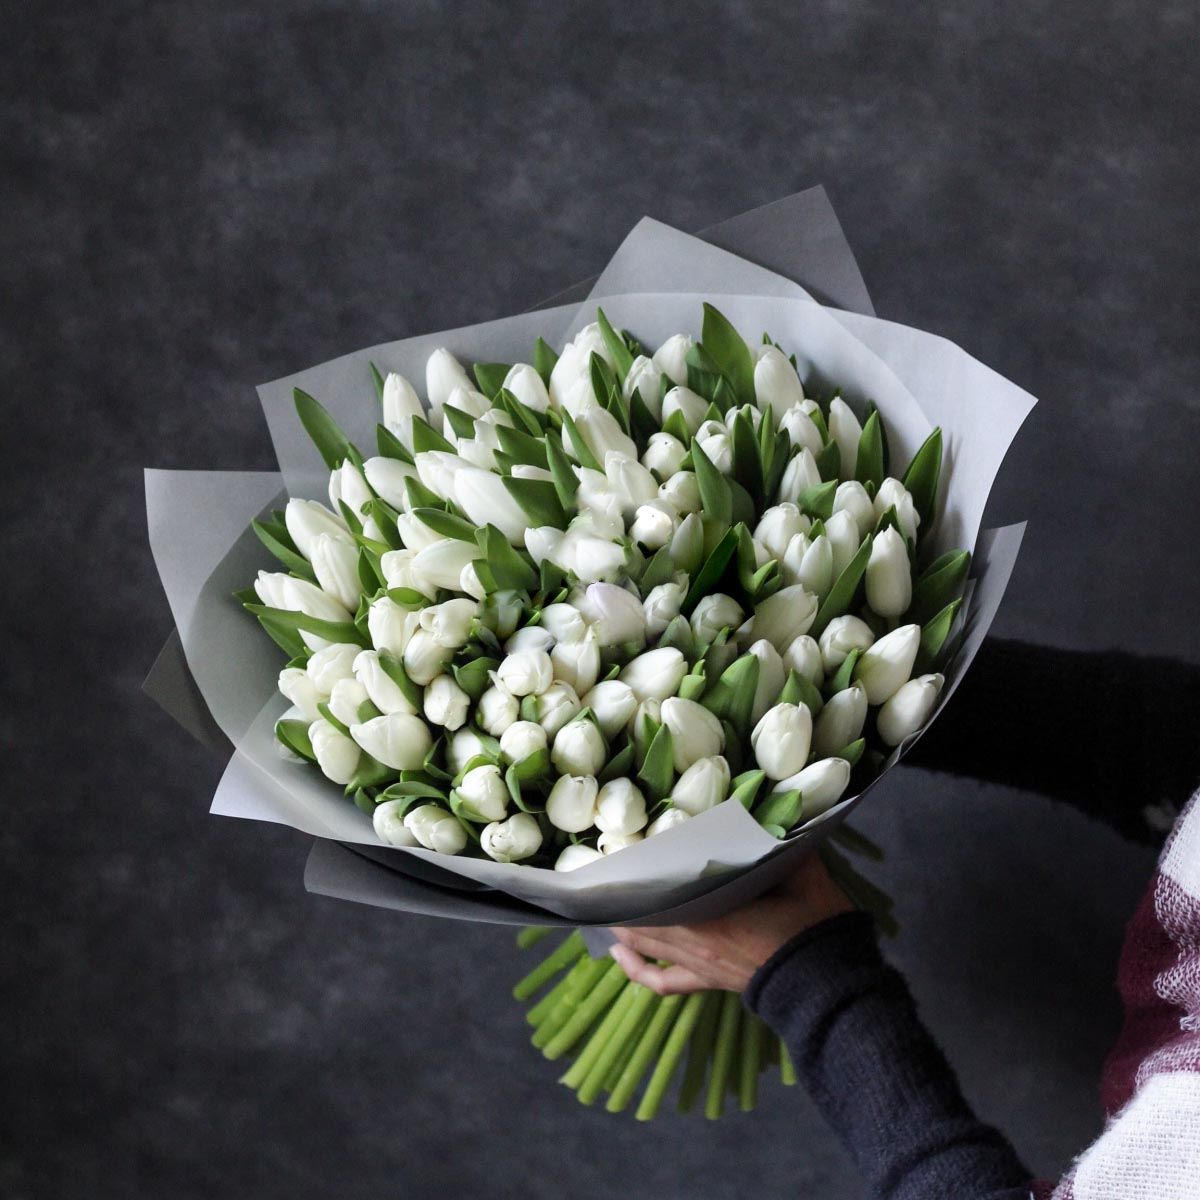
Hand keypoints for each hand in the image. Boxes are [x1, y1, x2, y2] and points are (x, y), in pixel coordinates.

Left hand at [609, 853, 853, 994]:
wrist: (828, 984)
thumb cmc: (814, 925)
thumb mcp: (802, 871)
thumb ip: (780, 842)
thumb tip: (771, 807)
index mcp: (714, 914)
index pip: (659, 890)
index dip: (633, 873)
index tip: (616, 849)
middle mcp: (695, 941)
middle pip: (642, 915)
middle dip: (618, 895)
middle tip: (598, 870)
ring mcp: (698, 964)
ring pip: (645, 943)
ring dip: (621, 922)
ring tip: (601, 899)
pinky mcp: (705, 981)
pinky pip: (664, 982)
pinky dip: (637, 970)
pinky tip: (620, 956)